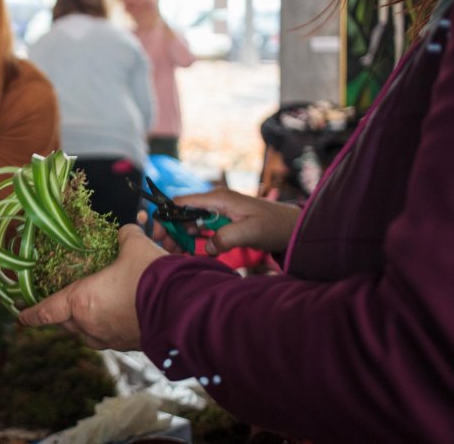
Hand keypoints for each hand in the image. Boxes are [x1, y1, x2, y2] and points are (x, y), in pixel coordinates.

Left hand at [19, 224, 167, 350]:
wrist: (184, 308)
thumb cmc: (150, 277)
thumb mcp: (135, 247)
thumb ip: (125, 236)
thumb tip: (126, 231)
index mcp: (82, 302)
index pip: (47, 311)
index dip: (31, 313)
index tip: (20, 315)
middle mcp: (91, 325)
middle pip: (66, 323)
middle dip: (60, 315)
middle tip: (59, 304)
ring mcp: (111, 339)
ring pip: (87, 334)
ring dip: (84, 323)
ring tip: (89, 309)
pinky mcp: (130, 345)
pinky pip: (109, 337)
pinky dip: (107, 326)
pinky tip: (118, 313)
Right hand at [151, 190, 298, 255]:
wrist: (295, 229)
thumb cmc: (276, 225)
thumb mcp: (251, 231)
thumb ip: (225, 237)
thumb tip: (206, 249)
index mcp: (218, 199)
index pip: (181, 202)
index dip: (165, 216)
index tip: (158, 234)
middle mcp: (215, 203)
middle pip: (183, 214)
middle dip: (171, 230)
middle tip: (166, 250)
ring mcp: (220, 213)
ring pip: (191, 223)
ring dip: (181, 237)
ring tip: (176, 254)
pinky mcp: (225, 224)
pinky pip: (203, 231)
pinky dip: (195, 241)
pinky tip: (192, 253)